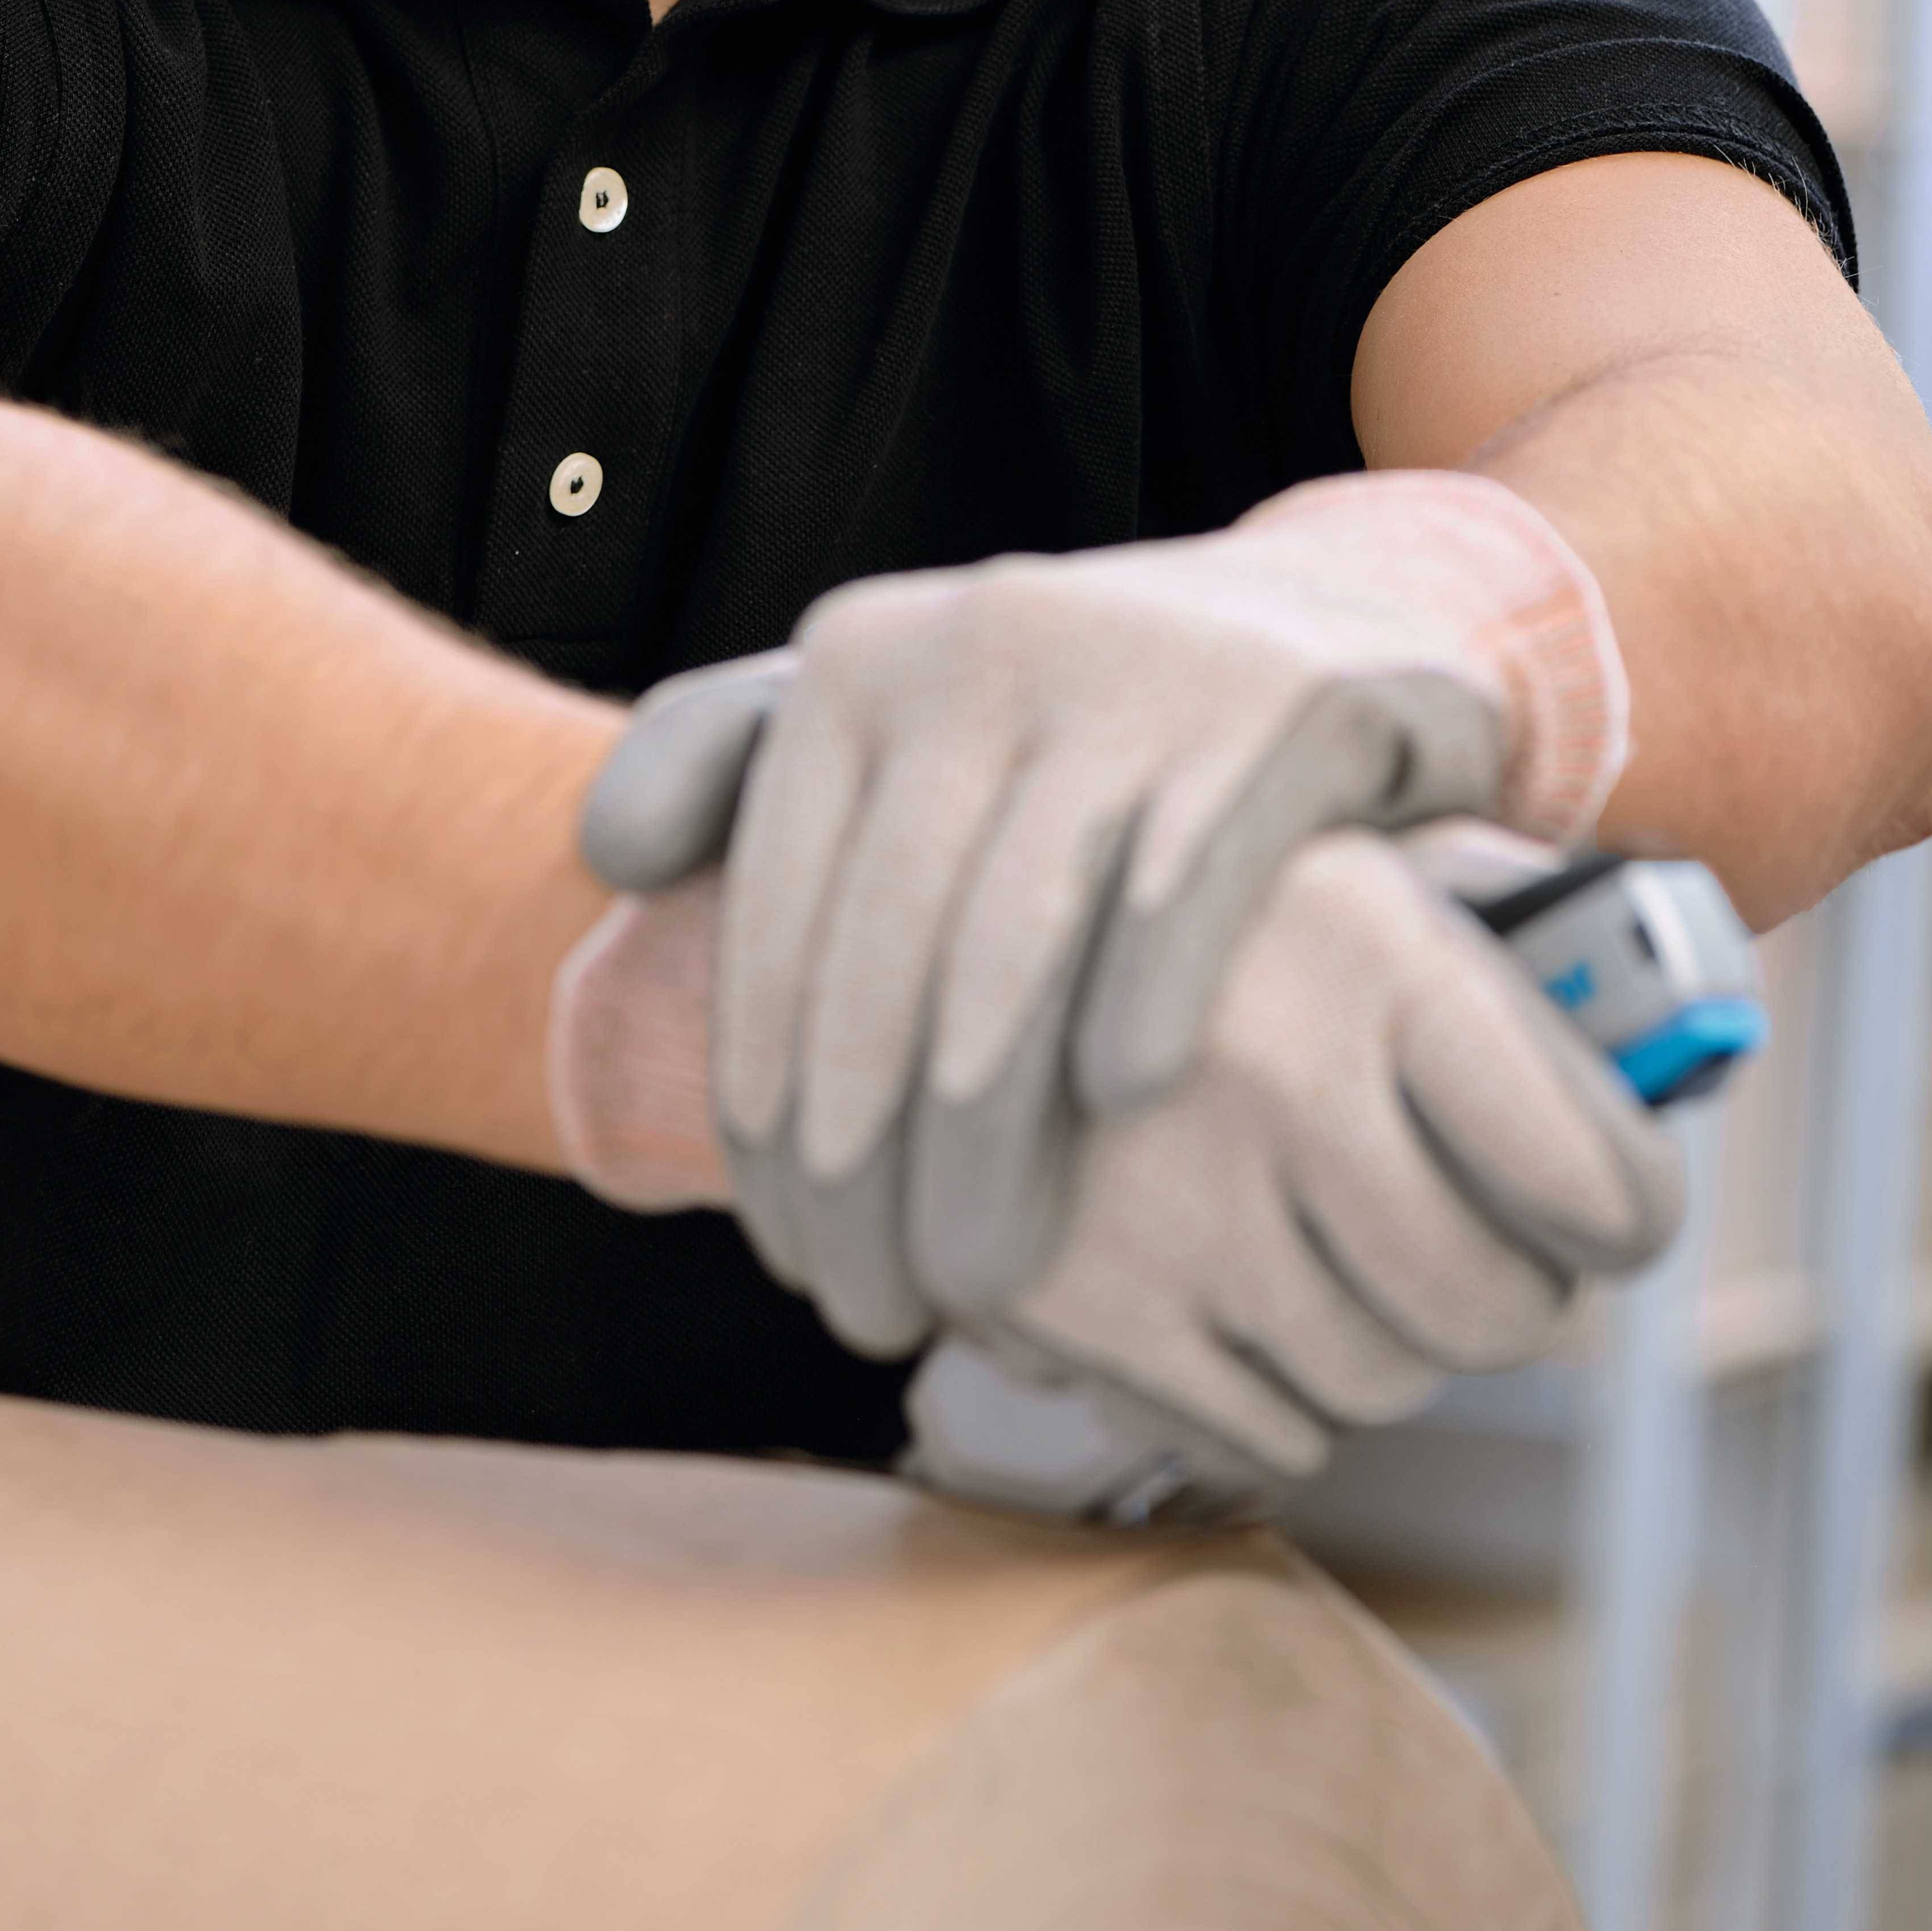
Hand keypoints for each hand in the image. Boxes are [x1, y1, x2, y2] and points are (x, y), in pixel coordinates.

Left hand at [578, 477, 1626, 1356]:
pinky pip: (1182, 890)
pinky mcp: (1280, 709)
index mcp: (863, 659)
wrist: (1325, 624)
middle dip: (861, 1165)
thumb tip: (606, 856)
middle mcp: (982, 643)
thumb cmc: (1080, 719)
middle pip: (887, 956)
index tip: (778, 1246)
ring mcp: (1137, 668)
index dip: (758, 1104)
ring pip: (1017, 946)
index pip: (773, 916)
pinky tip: (1115, 1117)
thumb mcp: (905, 706)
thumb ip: (740, 758)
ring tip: (976, 1278)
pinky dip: (1137, 1007)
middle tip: (866, 1306)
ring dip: (982, 1138)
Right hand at [945, 828, 1682, 1490]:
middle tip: (1482, 1238)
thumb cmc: (1217, 894)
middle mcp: (1273, 1076)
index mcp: (1370, 942)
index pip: (1597, 1175)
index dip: (1630, 1205)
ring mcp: (1165, 1203)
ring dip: (1388, 1336)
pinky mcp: (1073, 1307)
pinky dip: (1273, 1389)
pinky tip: (1240, 1281)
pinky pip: (1263, 1435)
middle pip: (1496, 1309)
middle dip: (1510, 1290)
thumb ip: (1519, 929)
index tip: (1612, 1205)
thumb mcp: (1359, 849)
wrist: (938, 917)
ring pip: (1383, 1383)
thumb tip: (1690, 1035)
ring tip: (1336, 1240)